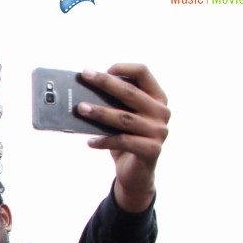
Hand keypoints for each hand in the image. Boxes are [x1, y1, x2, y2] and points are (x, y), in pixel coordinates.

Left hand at [77, 64, 169, 213]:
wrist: (136, 174)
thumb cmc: (126, 140)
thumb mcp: (122, 119)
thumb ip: (113, 105)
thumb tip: (84, 92)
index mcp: (157, 98)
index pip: (143, 73)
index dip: (123, 68)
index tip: (102, 69)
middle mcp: (162, 112)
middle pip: (130, 92)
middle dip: (105, 83)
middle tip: (85, 76)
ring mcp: (159, 132)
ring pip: (124, 118)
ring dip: (100, 112)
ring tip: (80, 109)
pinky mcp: (152, 150)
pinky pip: (123, 141)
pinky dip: (104, 141)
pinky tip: (90, 141)